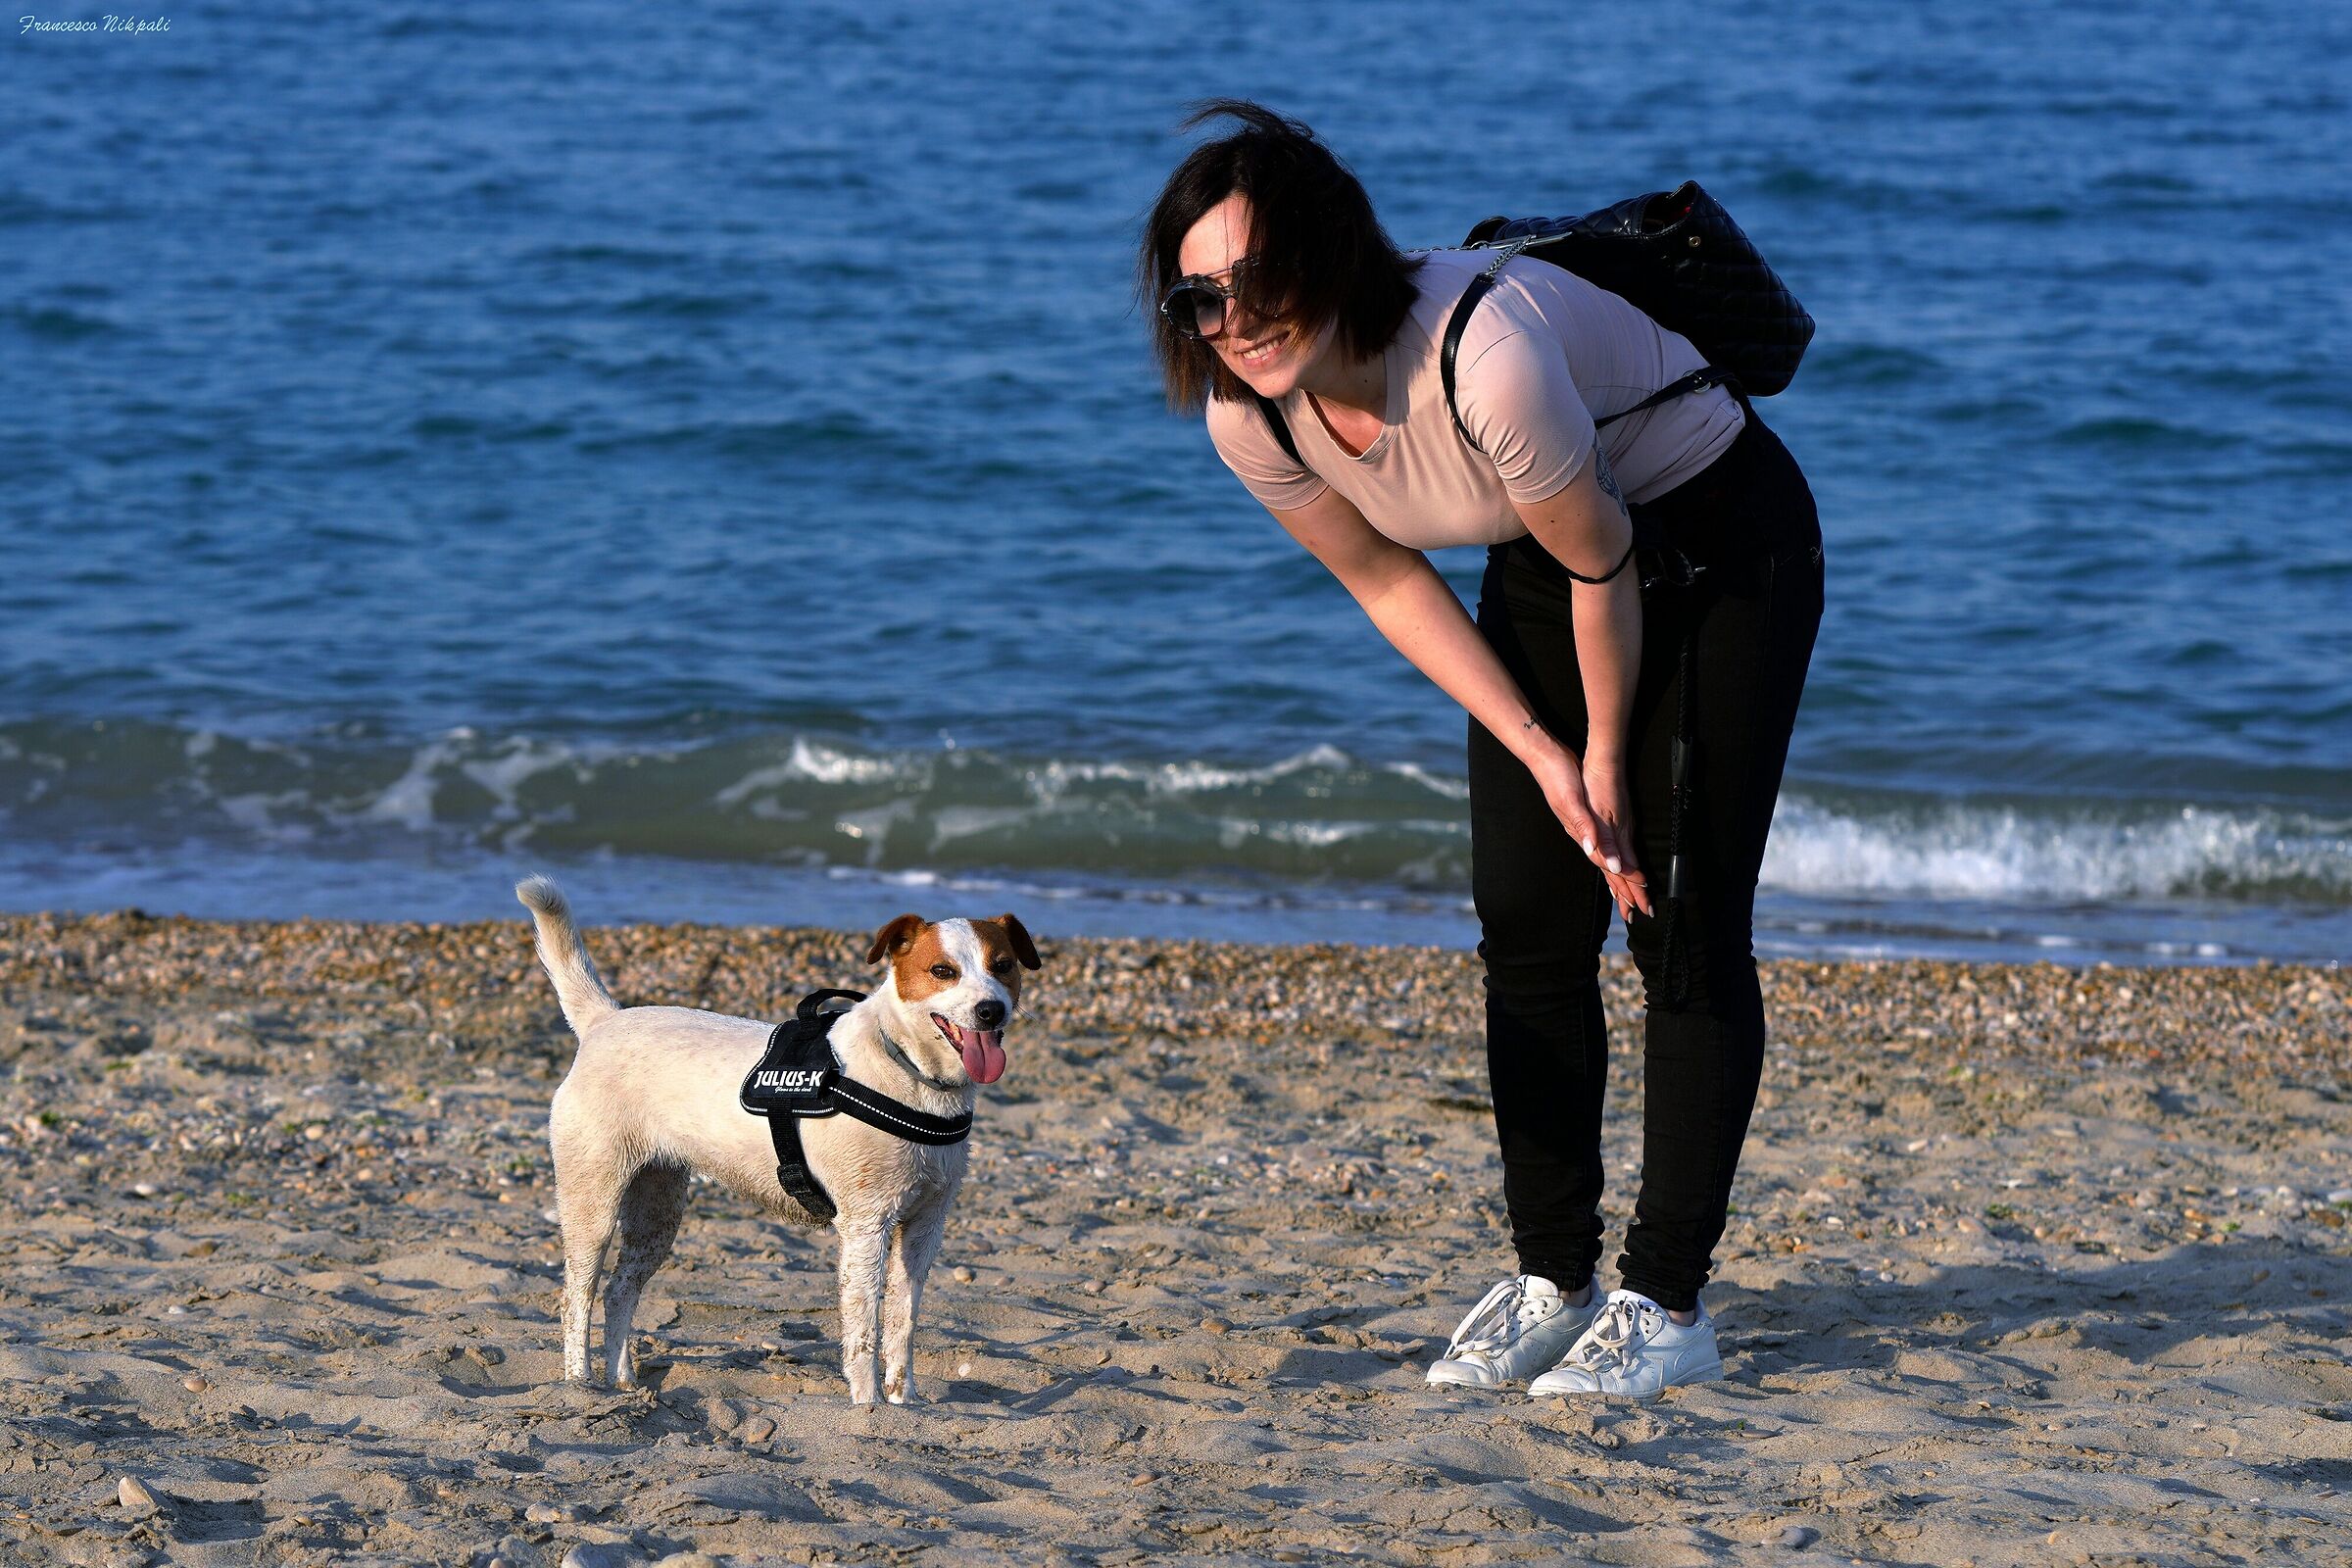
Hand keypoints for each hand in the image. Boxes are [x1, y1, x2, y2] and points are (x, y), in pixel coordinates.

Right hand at [1527, 745, 1651, 920]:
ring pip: (1606, 861)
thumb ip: (1586, 829)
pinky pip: (1602, 848)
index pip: (1610, 865)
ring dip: (1619, 880)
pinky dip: (1611, 860)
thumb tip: (1599, 856)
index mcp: (1585, 833)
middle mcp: (1585, 835)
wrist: (1545, 758)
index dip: (1626, 883)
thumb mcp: (1572, 802)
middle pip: (1609, 869)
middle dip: (1624, 891)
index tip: (1641, 901)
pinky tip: (1612, 863)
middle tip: (1639, 911)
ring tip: (1628, 898)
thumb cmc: (1558, 777)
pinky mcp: (1585, 819)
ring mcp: (1584, 828)